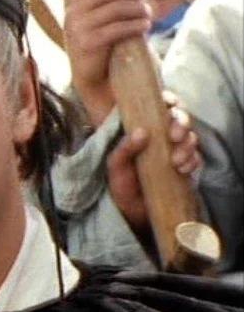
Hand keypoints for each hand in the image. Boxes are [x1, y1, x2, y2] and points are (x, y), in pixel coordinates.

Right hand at [64, 0, 151, 125]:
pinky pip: (117, 28)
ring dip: (139, 8)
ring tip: (149, 14)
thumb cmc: (104, 39)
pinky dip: (136, 25)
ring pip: (116, 8)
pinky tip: (146, 26)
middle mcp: (71, 11)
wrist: (96, 75)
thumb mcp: (107, 13)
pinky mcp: (88, 43)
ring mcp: (77, 28)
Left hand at [107, 94, 200, 236]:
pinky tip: (182, 170)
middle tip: (174, 137)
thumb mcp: (115, 166)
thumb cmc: (120, 184)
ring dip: (187, 145)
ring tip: (176, 162)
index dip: (168, 99)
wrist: (133, 212)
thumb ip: (124, 149)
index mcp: (139, 128)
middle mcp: (158, 135)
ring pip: (190, 136)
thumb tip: (141, 132)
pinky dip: (193, 160)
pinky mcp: (184, 164)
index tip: (169, 105)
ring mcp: (172, 149)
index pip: (157, 105)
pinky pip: (196, 156)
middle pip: (179, 117)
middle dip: (181, 123)